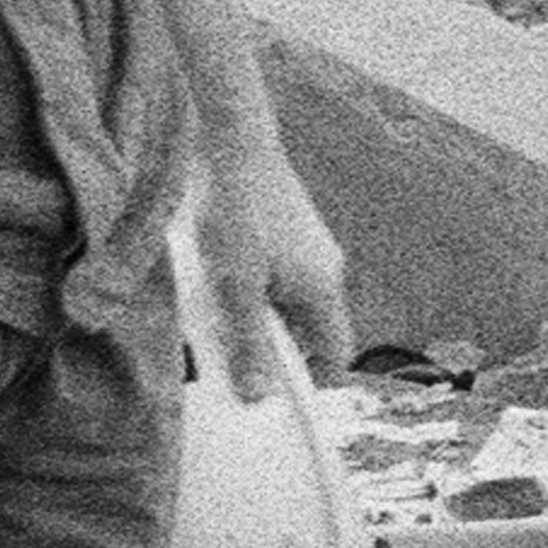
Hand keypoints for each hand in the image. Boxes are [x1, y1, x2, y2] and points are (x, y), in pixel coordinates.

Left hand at [203, 141, 349, 378]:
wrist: (231, 141)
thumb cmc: (236, 212)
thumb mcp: (234, 288)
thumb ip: (247, 344)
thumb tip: (257, 398)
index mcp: (323, 291)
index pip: (335, 358)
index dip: (313, 387)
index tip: (281, 406)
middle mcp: (324, 273)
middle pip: (307, 335)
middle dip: (271, 352)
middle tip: (231, 357)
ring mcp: (307, 252)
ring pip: (284, 307)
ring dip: (252, 319)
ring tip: (215, 310)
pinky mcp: (285, 235)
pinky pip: (271, 281)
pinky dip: (246, 292)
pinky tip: (213, 278)